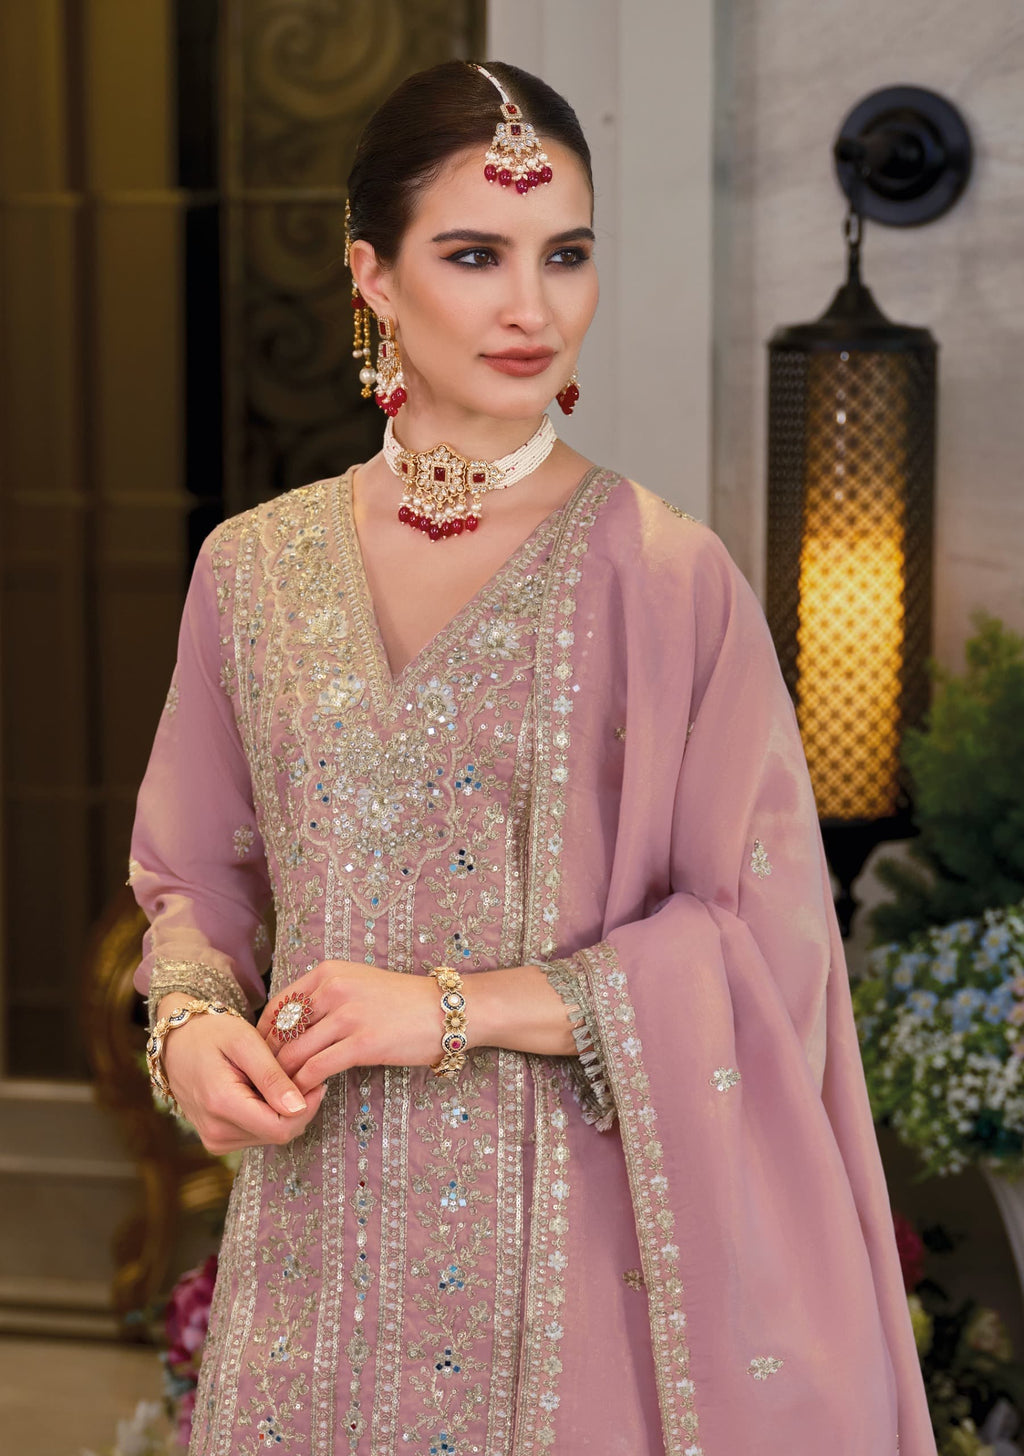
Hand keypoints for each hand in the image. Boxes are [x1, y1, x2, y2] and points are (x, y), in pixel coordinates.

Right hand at [158, 995, 325, 1154]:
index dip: (307, 1107)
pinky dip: (267, 1114)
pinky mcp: (217, 1141)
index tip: (314, 1080)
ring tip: (273, 1079)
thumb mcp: (246, 1042)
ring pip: (270, 1136)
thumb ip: (272, 1076)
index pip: (281, 1128)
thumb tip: (298, 1108)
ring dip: (281, 1110)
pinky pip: (256, 1135)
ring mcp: (215, 1140)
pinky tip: (262, 1090)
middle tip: (296, 1074)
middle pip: (278, 1134)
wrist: (178, 1041)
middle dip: (296, 1107)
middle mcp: (216, 1132)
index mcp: (222, 1105)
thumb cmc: (212, 1034)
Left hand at [257, 961, 439, 1094]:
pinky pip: (317, 1069)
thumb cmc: (402, 1000)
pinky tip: (303, 1096)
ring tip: (278, 1096)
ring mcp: (347, 1015)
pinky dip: (304, 1086)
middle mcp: (333, 989)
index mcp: (328, 972)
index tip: (259, 1056)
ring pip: (294, 1053)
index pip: (278, 1004)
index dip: (263, 1034)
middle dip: (267, 1061)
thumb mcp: (358, 983)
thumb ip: (325, 997)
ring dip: (282, 1079)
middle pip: (280, 1030)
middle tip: (262, 1083)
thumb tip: (290, 1025)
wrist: (445, 1009)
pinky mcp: (362, 1043)